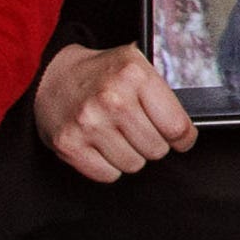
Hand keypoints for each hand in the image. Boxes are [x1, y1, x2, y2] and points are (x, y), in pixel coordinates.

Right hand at [32, 44, 200, 182]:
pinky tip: (101, 145)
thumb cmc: (100, 73)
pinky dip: (108, 165)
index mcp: (135, 74)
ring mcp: (88, 123)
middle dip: (153, 144)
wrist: (52, 76)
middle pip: (157, 149)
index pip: (177, 126)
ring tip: (118, 135)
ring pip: (133, 165)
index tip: (180, 139)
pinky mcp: (69, 144)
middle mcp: (112, 98)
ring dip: (130, 155)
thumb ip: (163, 91)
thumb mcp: (136, 64)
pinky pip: (107, 174)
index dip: (183, 138)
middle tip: (139, 130)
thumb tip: (188, 129)